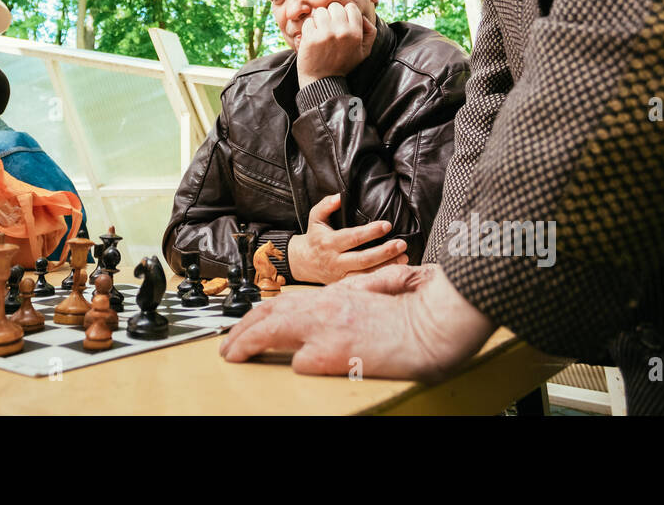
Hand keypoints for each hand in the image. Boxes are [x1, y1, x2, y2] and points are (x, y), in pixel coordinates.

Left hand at [220, 262, 496, 380]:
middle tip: (228, 345)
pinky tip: (284, 369)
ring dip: (248, 343)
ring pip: (270, 331)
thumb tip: (340, 300)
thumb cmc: (414, 312)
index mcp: (335, 295)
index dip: (260, 314)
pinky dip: (295, 366)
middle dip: (242, 329)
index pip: (284, 302)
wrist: (434, 326)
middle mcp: (325, 307)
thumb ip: (355, 294)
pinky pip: (300, 361)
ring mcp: (326, 328)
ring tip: (233, 354)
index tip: (247, 325)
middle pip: (269, 314)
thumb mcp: (378, 293)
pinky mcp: (333, 352)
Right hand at [287, 194, 407, 284]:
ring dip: (387, 266)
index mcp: (329, 242)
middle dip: (384, 252)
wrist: (304, 262)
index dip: (370, 232)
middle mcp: (335, 260)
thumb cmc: (315, 236)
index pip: (353, 237)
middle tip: (402, 244)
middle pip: (363, 258)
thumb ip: (326, 205)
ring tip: (404, 257)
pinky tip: (395, 269)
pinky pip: (365, 281)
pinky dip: (381, 276)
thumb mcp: (315, 217)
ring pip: (366, 273)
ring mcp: (341, 274)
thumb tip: (341, 196)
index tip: (387, 225)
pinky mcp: (346, 283)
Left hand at [296, 2, 375, 88]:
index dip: (345, 13)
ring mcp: (325, 34)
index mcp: (356, 33)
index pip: (351, 7)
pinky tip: (313, 39)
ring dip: (319, 20)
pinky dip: (309, 28)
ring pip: (320, 11)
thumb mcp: (364, 52)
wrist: (322, 81)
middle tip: (329, 28)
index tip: (341, 24)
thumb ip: (370, 32)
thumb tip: (363, 17)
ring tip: (321, 33)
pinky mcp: (311, 37)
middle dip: (331, 15)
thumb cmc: (343, 65)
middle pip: (335, 6)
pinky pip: (309, 21)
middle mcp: (342, 31)